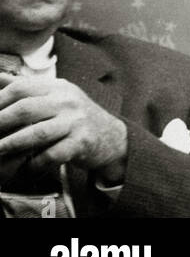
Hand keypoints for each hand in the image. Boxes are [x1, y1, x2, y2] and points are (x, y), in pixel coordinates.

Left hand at [0, 74, 128, 185]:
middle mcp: (67, 100)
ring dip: (12, 144)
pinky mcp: (82, 142)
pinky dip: (35, 164)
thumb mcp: (56, 96)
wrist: (111, 137)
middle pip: (25, 108)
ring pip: (38, 133)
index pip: (21, 87)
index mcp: (57, 87)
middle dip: (0, 122)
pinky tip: (25, 169)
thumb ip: (27, 88)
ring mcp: (76, 121)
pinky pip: (52, 154)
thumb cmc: (74, 117)